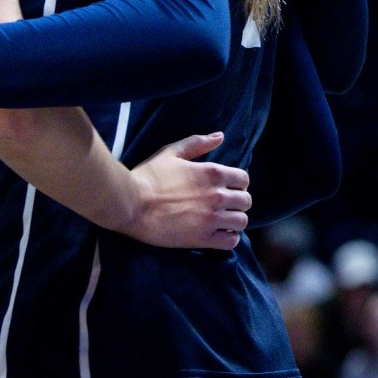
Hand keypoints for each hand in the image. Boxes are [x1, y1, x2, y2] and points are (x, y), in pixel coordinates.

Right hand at [123, 132, 250, 248]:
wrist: (131, 203)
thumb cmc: (149, 176)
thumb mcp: (171, 152)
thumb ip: (197, 143)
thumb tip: (220, 136)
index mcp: (212, 173)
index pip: (243, 179)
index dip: (237, 183)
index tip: (227, 188)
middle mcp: (217, 196)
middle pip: (246, 201)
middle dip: (237, 202)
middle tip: (223, 205)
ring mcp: (211, 219)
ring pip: (241, 222)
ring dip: (234, 221)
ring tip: (221, 221)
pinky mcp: (203, 238)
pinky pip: (231, 242)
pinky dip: (229, 238)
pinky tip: (218, 234)